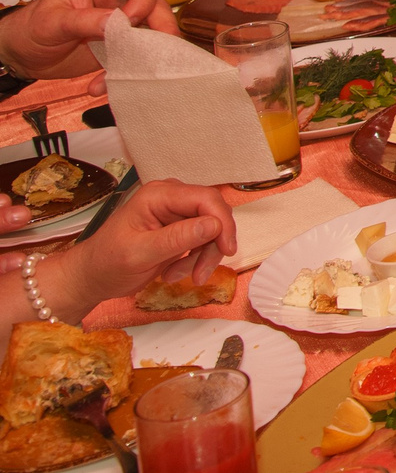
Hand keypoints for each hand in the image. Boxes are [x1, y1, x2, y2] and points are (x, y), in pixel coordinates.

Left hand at [0, 0, 179, 85]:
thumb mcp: (51, 22)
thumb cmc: (30, 29)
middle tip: (154, 52)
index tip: (129, 21)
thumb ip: (82, 20)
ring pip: (150, 37)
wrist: (20, 56)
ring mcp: (118, 30)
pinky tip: (98, 87)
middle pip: (156, 8)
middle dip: (161, 30)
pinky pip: (131, 62)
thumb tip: (114, 22)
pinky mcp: (115, 52)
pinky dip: (121, 78)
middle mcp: (116, 5)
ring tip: (116, 77)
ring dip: (141, 60)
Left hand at [43, 180, 237, 319]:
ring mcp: (176, 212)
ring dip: (202, 256)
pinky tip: (175, 272)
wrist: (91, 278)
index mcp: (159, 195)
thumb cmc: (107, 264)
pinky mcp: (179, 228)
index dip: (222, 223)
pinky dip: (195, 259)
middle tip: (200, 274)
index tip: (226, 251)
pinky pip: (203, 239)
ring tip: (179, 276)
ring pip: (211, 229)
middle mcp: (171, 198)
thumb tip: (214, 224)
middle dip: (211, 245)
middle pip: (213, 214)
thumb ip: (177, 238)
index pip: (206, 199)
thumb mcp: (140, 254)